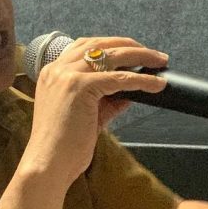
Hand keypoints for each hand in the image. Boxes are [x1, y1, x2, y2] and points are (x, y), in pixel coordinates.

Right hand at [22, 36, 167, 188]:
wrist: (48, 164)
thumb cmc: (63, 146)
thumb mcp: (86, 116)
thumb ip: (105, 101)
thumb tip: (129, 92)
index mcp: (52, 73)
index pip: (85, 46)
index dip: (112, 45)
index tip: (133, 50)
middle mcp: (57, 69)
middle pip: (100, 44)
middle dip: (130, 45)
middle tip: (153, 54)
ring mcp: (67, 76)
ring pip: (112, 56)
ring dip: (140, 55)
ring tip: (159, 61)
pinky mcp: (80, 87)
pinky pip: (120, 78)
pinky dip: (141, 80)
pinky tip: (156, 83)